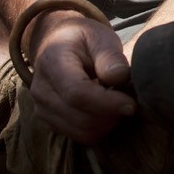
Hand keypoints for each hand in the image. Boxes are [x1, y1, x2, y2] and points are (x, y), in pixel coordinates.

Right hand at [27, 12, 136, 143]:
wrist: (58, 43)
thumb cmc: (83, 39)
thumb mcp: (100, 37)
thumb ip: (110, 56)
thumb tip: (119, 77)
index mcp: (52, 63)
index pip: (77, 93)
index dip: (108, 103)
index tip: (132, 104)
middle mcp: (41, 90)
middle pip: (80, 119)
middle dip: (112, 115)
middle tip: (130, 99)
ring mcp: (42, 109)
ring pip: (81, 133)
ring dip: (107, 123)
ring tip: (118, 102)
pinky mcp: (50, 122)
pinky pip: (79, 136)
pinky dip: (98, 128)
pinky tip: (106, 110)